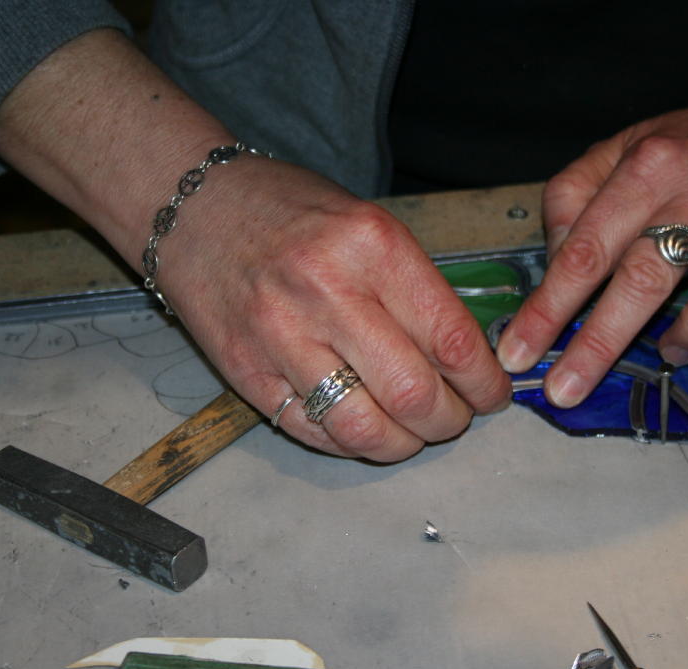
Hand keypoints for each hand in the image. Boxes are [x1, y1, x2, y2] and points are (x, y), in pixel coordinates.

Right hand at [160, 158, 511, 461]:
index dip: (484, 383)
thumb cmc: (290, 211)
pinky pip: (314, 432)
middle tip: (455, 416)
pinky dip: (353, 443)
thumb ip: (416, 288)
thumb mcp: (368, 224)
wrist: (194, 207)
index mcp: (372, 246)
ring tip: (412, 430)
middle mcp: (327, 292)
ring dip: (404, 443)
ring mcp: (280, 338)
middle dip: (450, 421)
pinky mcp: (246, 373)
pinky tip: (366, 426)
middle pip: (414, 394)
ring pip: (365, 429)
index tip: (493, 395)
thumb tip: (468, 357)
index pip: (451, 339)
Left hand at [495, 61, 687, 407]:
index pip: (585, 249)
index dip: (548, 307)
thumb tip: (553, 261)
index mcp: (645, 167)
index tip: (520, 353)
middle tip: (565, 391)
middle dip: (598, 345)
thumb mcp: (619, 150)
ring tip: (672, 350)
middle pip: (643, 279)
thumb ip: (572, 198)